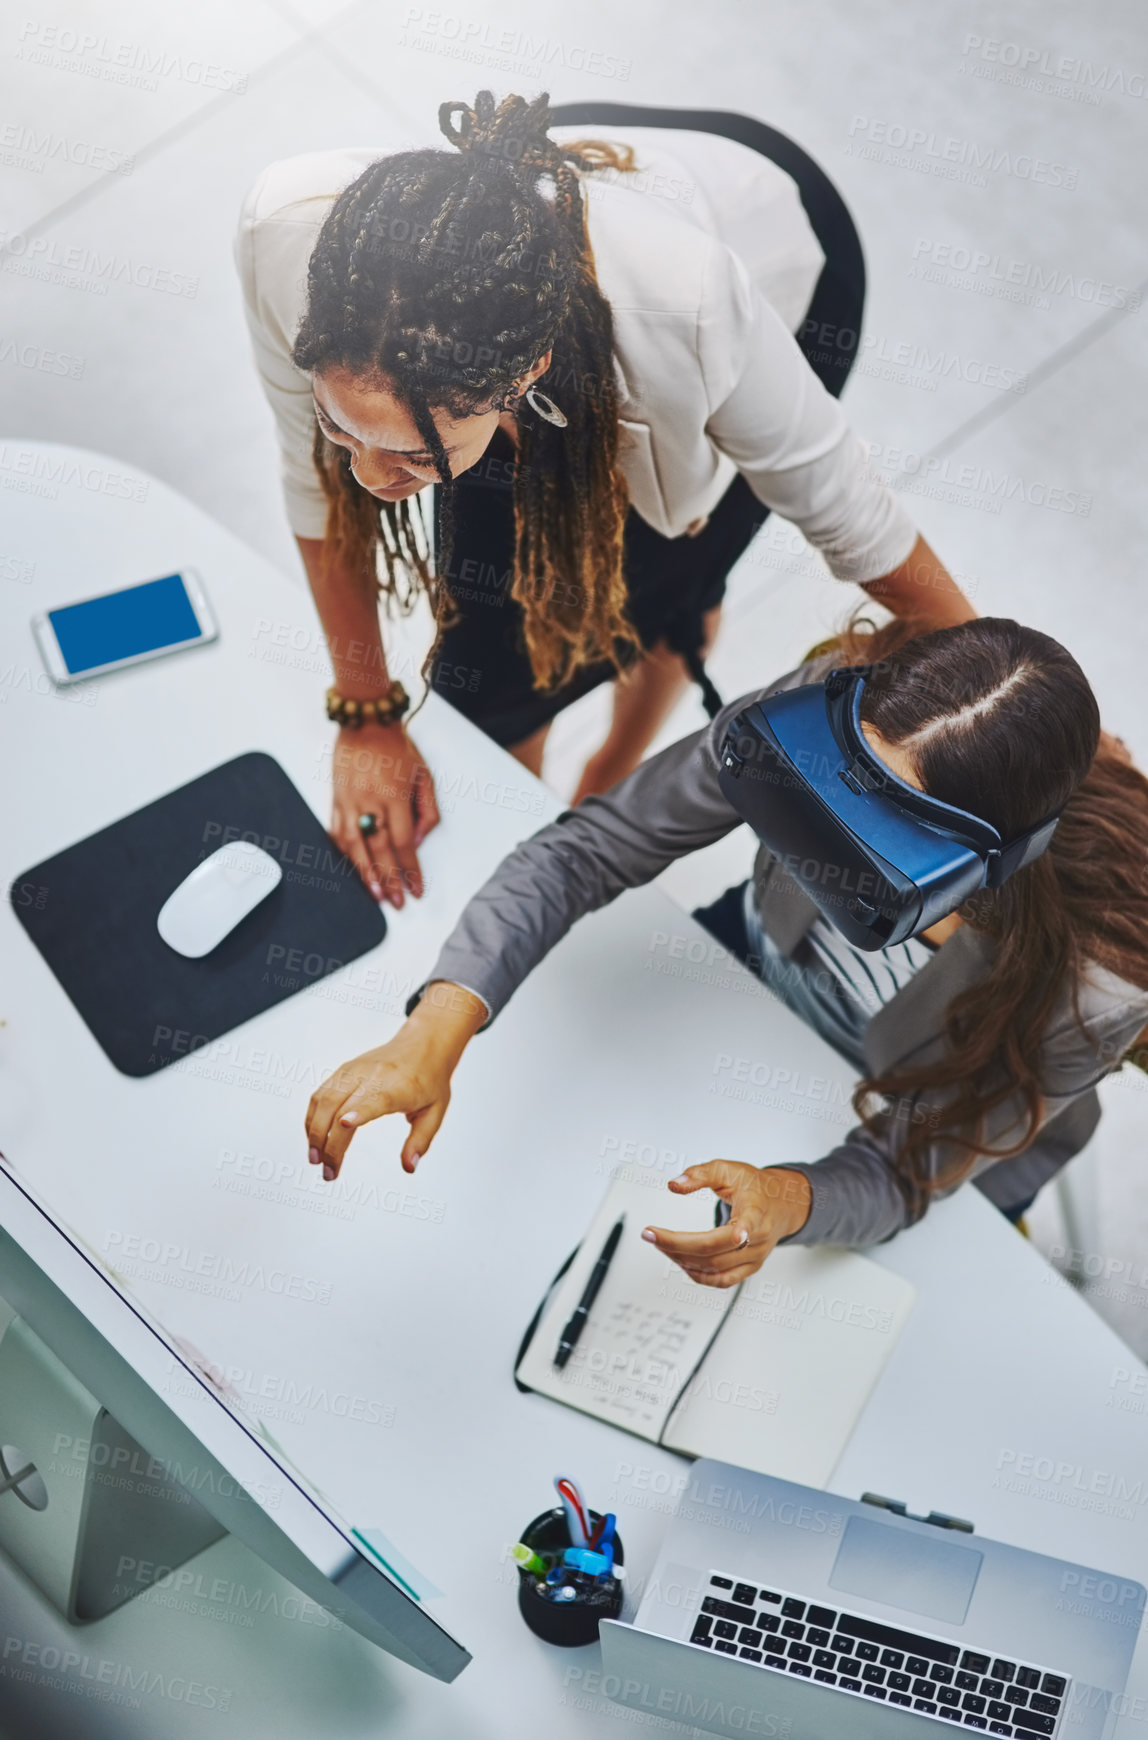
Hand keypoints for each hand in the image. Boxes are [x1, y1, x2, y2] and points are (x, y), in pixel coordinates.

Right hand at [304, 982, 485, 1180]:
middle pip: (340, 1106)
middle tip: (328, 1172)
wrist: (422, 1045)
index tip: (344, 1125)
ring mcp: (354, 1071)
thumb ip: (420, 1141)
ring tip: (315, 1160)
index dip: (359, 1112)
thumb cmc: (429, 1079)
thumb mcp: (435, 1112)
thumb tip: (408, 1168)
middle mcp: (372, 1075)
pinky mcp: (343, 1070)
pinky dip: (312, 1118)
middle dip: (329, 1142)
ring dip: (314, 1132)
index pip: (374, 1098)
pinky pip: (320, 1095)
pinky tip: (314, 1139)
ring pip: (324, 1100)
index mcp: (397, 1085)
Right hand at [331, 721, 439, 906]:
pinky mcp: (335, 800)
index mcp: (394, 796)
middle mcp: (369, 802)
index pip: (403, 843)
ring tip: (375, 895)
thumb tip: (418, 842)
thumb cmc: (397, 747)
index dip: (411, 870)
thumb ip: (426, 812)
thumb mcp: (424, 776)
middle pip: (379, 851)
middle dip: (389, 881)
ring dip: (364, 874)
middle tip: (397, 902)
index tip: (417, 889)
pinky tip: (353, 869)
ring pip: (354, 847)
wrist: (364, 721)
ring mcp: (348, 802)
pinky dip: (345, 855)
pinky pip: (338, 834)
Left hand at [641, 1161, 812, 1287]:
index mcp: (756, 1210)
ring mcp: (755, 1257)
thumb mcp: (728, 1169)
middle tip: (650, 1235)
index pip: (750, 1223)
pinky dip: (697, 1274)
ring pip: (716, 1268)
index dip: (742, 1230)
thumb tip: (675, 1185)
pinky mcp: (750, 1268)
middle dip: (678, 1244)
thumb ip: (701, 1174)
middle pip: (717, 1250)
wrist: (781, 1204)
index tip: (737, 1233)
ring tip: (660, 1244)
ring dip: (682, 1259)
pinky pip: (722, 1280)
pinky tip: (679, 1260)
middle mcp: (759, 1237)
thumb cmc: (754, 1187)